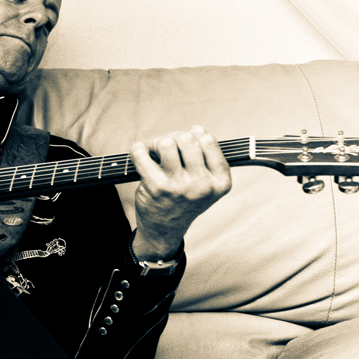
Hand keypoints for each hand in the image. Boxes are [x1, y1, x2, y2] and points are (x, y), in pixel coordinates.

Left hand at [129, 125, 231, 261]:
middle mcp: (203, 185)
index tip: (183, 146)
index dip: (193, 136)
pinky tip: (140, 155)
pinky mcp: (157, 188)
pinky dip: (138, 150)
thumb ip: (205, 155)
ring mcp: (179, 187)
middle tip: (165, 150)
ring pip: (166, 143)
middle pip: (186, 138)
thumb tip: (198, 129)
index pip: (208, 140)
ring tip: (154, 154)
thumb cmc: (183, 200)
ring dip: (156, 144)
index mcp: (220, 182)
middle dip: (173, 138)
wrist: (165, 230)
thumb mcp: (205, 182)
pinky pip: (142, 153)